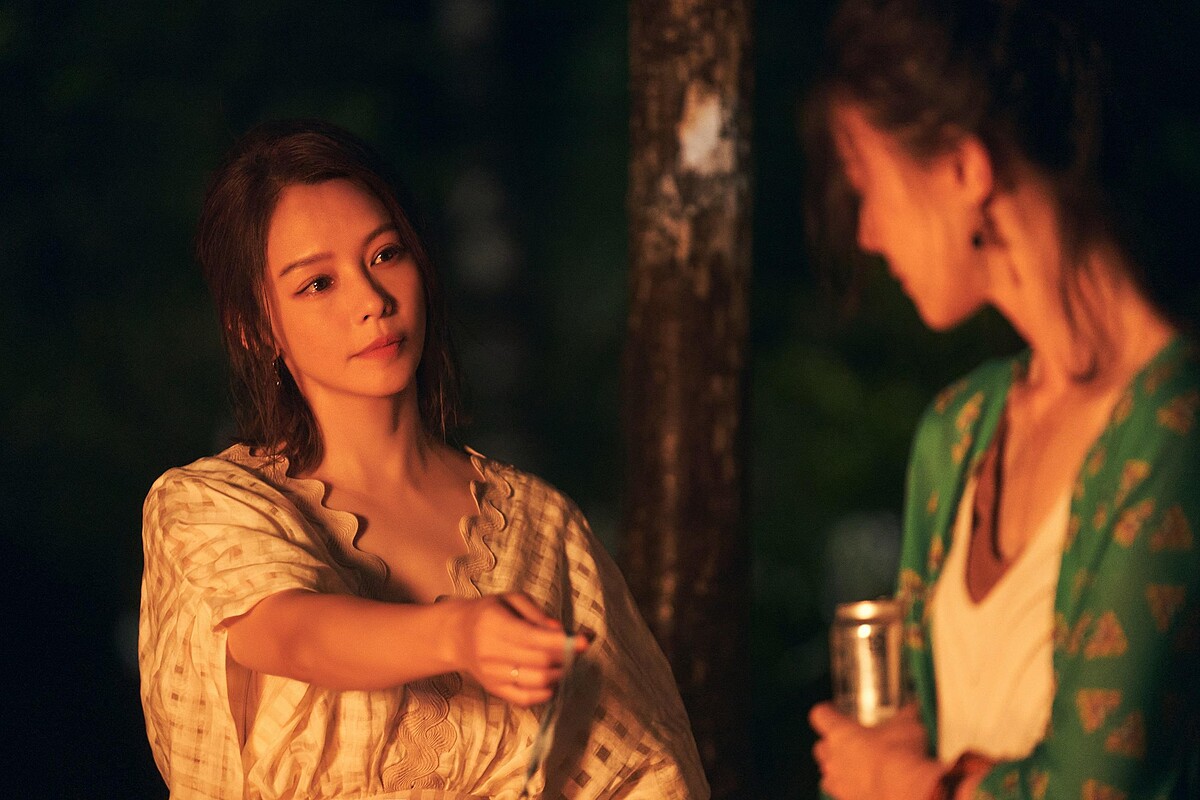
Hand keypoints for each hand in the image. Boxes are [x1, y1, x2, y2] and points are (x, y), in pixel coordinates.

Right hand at [449, 592, 588, 706]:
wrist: (457, 635)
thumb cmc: (490, 612)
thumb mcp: (512, 600)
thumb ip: (537, 614)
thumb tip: (561, 631)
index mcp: (494, 624)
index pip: (534, 638)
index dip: (562, 642)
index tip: (585, 640)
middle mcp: (490, 652)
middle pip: (539, 662)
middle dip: (565, 656)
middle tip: (576, 648)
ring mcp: (491, 674)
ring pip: (536, 682)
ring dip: (559, 674)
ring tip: (565, 662)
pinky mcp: (494, 689)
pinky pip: (524, 699)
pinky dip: (545, 693)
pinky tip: (553, 681)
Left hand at [810, 702, 941, 799]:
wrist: (908, 792)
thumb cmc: (901, 754)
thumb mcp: (908, 725)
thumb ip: (906, 715)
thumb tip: (914, 707)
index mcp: (841, 732)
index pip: (820, 715)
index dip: (826, 712)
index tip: (832, 710)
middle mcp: (834, 758)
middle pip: (820, 747)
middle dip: (831, 745)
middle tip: (850, 743)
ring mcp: (839, 783)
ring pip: (828, 775)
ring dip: (839, 771)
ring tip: (858, 769)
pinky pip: (843, 795)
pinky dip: (852, 792)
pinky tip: (869, 789)